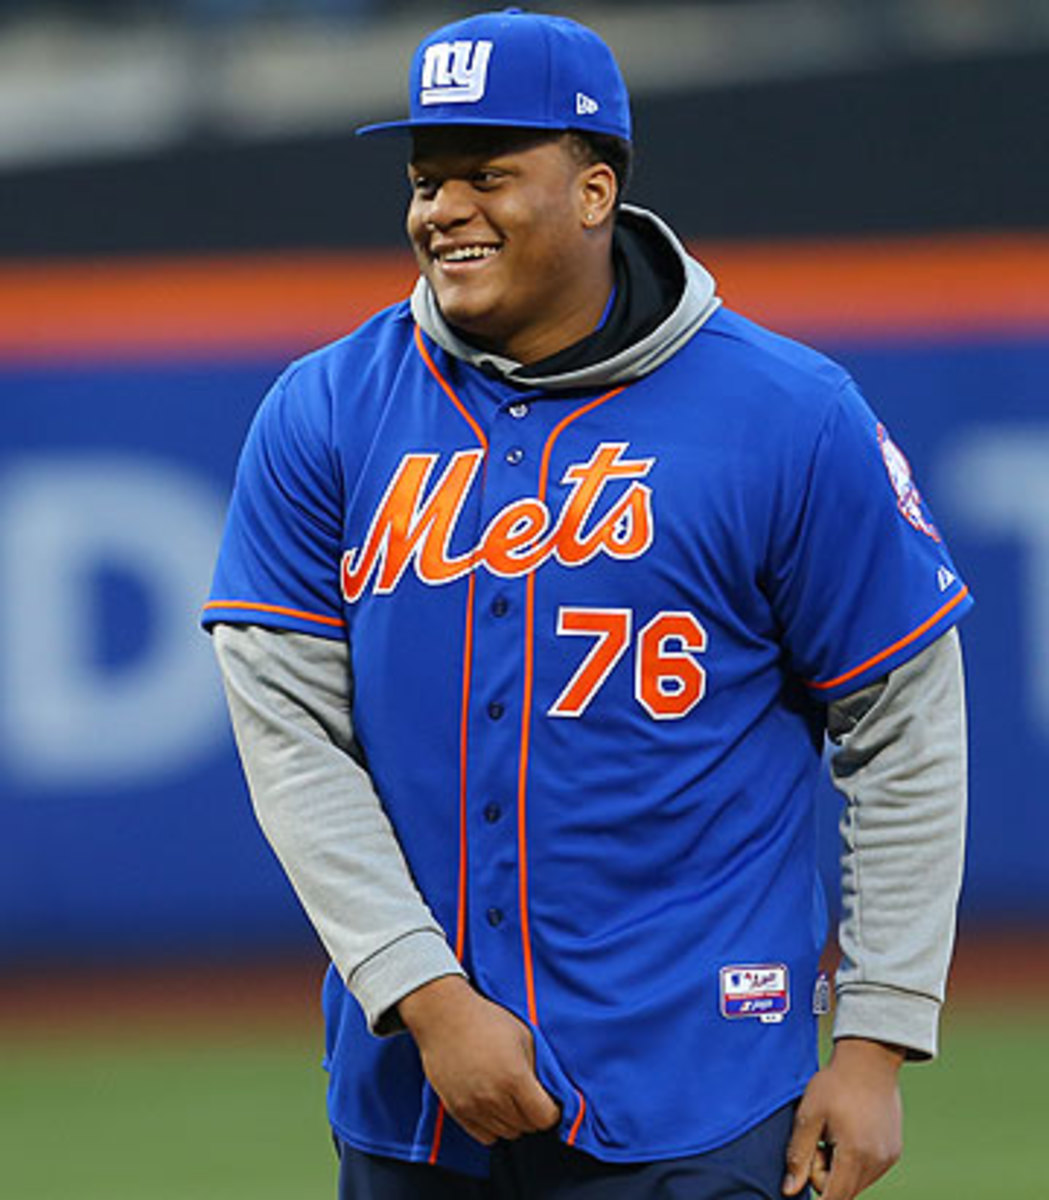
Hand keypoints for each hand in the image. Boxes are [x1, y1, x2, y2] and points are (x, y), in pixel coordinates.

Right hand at [398, 976, 561, 1145]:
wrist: (444, 1017)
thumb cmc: (487, 1020)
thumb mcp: (523, 1036)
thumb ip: (537, 1070)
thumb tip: (546, 1093)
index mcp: (515, 1078)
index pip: (544, 1118)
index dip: (552, 1112)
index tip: (550, 1103)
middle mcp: (494, 1097)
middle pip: (526, 1127)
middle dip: (533, 1115)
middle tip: (530, 1098)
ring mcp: (473, 1106)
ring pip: (507, 1133)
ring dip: (513, 1121)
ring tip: (510, 1099)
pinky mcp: (456, 1110)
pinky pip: (484, 1136)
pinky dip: (493, 1126)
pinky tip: (494, 1107)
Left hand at [782, 1038, 904, 1198]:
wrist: (869, 1060)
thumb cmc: (836, 1083)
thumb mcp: (809, 1115)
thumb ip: (799, 1155)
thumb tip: (790, 1190)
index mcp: (855, 1154)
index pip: (834, 1198)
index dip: (815, 1189)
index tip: (804, 1171)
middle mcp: (876, 1162)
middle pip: (844, 1192)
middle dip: (825, 1174)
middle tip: (818, 1140)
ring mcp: (888, 1158)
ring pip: (856, 1183)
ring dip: (840, 1168)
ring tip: (833, 1134)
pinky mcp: (893, 1152)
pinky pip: (869, 1171)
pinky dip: (854, 1161)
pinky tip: (849, 1133)